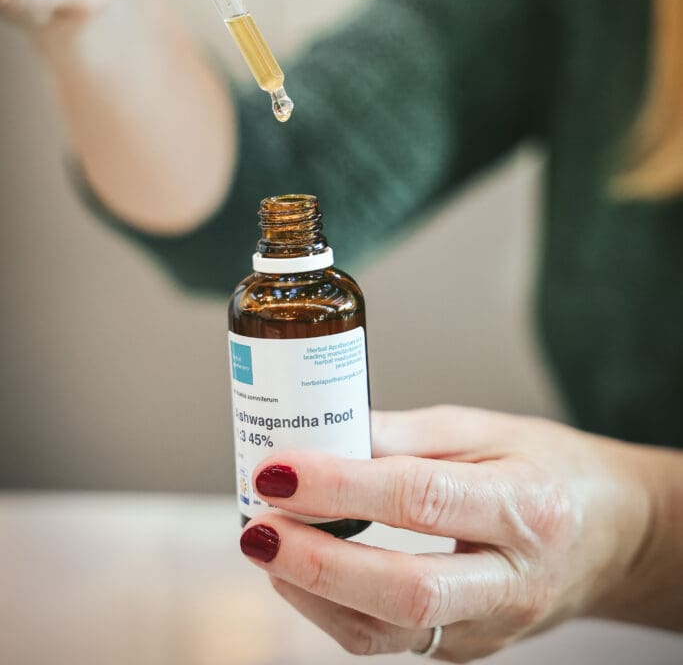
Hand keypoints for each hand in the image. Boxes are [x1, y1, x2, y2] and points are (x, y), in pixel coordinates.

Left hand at [239, 406, 655, 659]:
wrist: (612, 535)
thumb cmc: (551, 469)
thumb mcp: (488, 429)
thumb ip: (407, 432)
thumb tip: (328, 428)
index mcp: (526, 507)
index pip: (422, 500)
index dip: (342, 485)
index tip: (280, 467)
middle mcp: (512, 581)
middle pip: (404, 592)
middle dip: (316, 562)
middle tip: (257, 524)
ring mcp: (492, 628)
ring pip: (389, 635)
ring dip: (311, 593)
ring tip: (264, 542)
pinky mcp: (467, 648)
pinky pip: (390, 642)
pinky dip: (333, 609)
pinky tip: (301, 569)